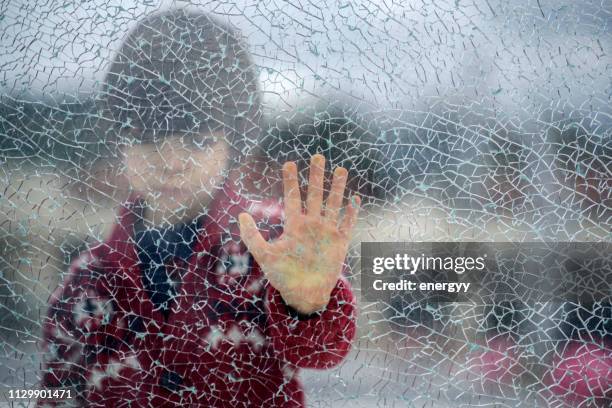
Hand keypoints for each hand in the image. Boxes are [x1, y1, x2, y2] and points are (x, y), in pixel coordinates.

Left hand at [239, 154, 360, 314]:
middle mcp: (312, 225)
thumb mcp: (264, 255)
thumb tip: (240, 214)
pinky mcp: (339, 243)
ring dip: (336, 188)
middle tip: (317, 157)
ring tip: (340, 170)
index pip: (293, 198)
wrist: (304, 295)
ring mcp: (327, 232)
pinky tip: (355, 198)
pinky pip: (347, 224)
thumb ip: (252, 236)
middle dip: (316, 177)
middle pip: (315, 195)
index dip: (291, 181)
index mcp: (294, 225)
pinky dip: (351, 212)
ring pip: (333, 205)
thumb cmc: (283, 276)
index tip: (289, 163)